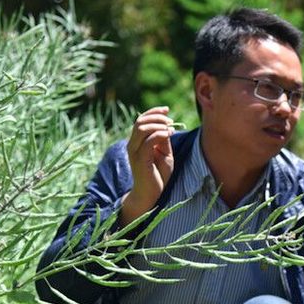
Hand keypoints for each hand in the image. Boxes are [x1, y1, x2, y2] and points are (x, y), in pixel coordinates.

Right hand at [119, 107, 175, 225]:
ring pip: (141, 129)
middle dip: (157, 117)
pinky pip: (148, 142)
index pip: (140, 120)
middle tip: (170, 121)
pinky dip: (160, 135)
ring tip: (170, 128)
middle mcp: (132, 145)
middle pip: (140, 121)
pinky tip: (169, 135)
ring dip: (158, 124)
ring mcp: (135, 152)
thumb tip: (167, 126)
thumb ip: (163, 140)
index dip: (153, 112)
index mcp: (136, 142)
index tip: (167, 109)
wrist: (150, 194)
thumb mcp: (164, 154)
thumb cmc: (157, 174)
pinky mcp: (140, 160)